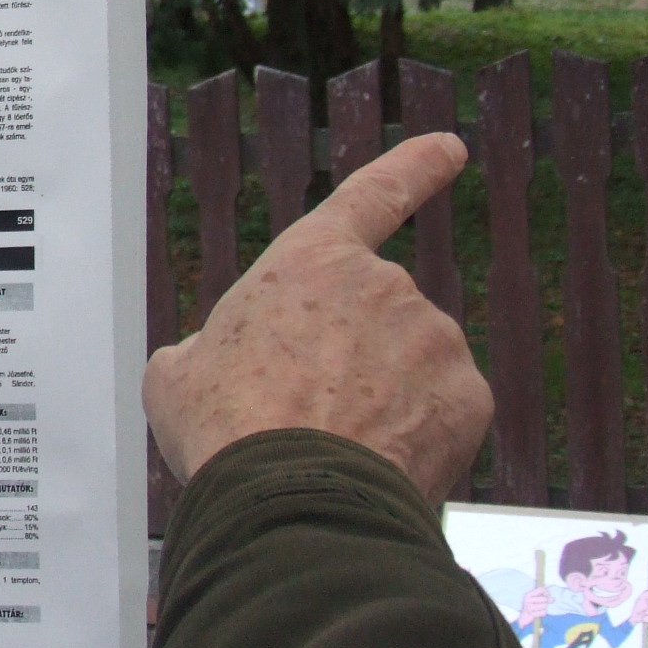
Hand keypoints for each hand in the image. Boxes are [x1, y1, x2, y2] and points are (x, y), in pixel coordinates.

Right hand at [144, 133, 491, 503]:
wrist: (292, 499)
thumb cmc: (227, 429)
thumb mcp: (178, 375)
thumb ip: (211, 349)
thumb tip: (217, 362)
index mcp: (310, 264)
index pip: (372, 196)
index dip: (413, 168)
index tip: (451, 148)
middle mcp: (386, 287)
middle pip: (372, 319)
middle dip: (346, 362)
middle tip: (298, 414)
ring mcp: (435, 340)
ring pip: (410, 368)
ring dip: (379, 400)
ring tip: (328, 448)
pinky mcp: (469, 398)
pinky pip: (441, 412)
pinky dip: (416, 436)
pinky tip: (373, 462)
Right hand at [518, 585, 551, 624]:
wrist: (525, 615)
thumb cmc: (532, 605)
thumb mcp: (534, 598)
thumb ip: (542, 594)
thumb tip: (553, 598)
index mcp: (528, 594)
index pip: (541, 589)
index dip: (547, 592)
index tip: (547, 595)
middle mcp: (527, 600)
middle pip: (544, 599)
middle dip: (548, 601)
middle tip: (548, 602)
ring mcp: (529, 607)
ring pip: (545, 606)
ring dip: (546, 607)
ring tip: (543, 608)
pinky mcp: (532, 614)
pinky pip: (543, 612)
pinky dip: (544, 613)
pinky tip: (541, 612)